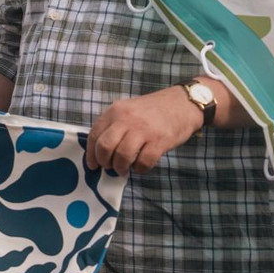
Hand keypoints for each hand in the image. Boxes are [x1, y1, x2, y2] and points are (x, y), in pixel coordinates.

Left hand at [86, 86, 202, 173]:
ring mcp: (143, 130)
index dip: (91, 154)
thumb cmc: (152, 111)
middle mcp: (126, 119)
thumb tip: (99, 152)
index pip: (94, 135)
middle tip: (110, 166)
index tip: (93, 165)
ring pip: (122, 156)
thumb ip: (114, 126)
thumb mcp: (128, 110)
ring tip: (125, 169)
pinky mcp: (159, 141)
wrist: (182, 103)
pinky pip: (143, 162)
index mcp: (115, 111)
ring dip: (121, 168)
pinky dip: (140, 169)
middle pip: (105, 147)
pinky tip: (141, 166)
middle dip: (105, 162)